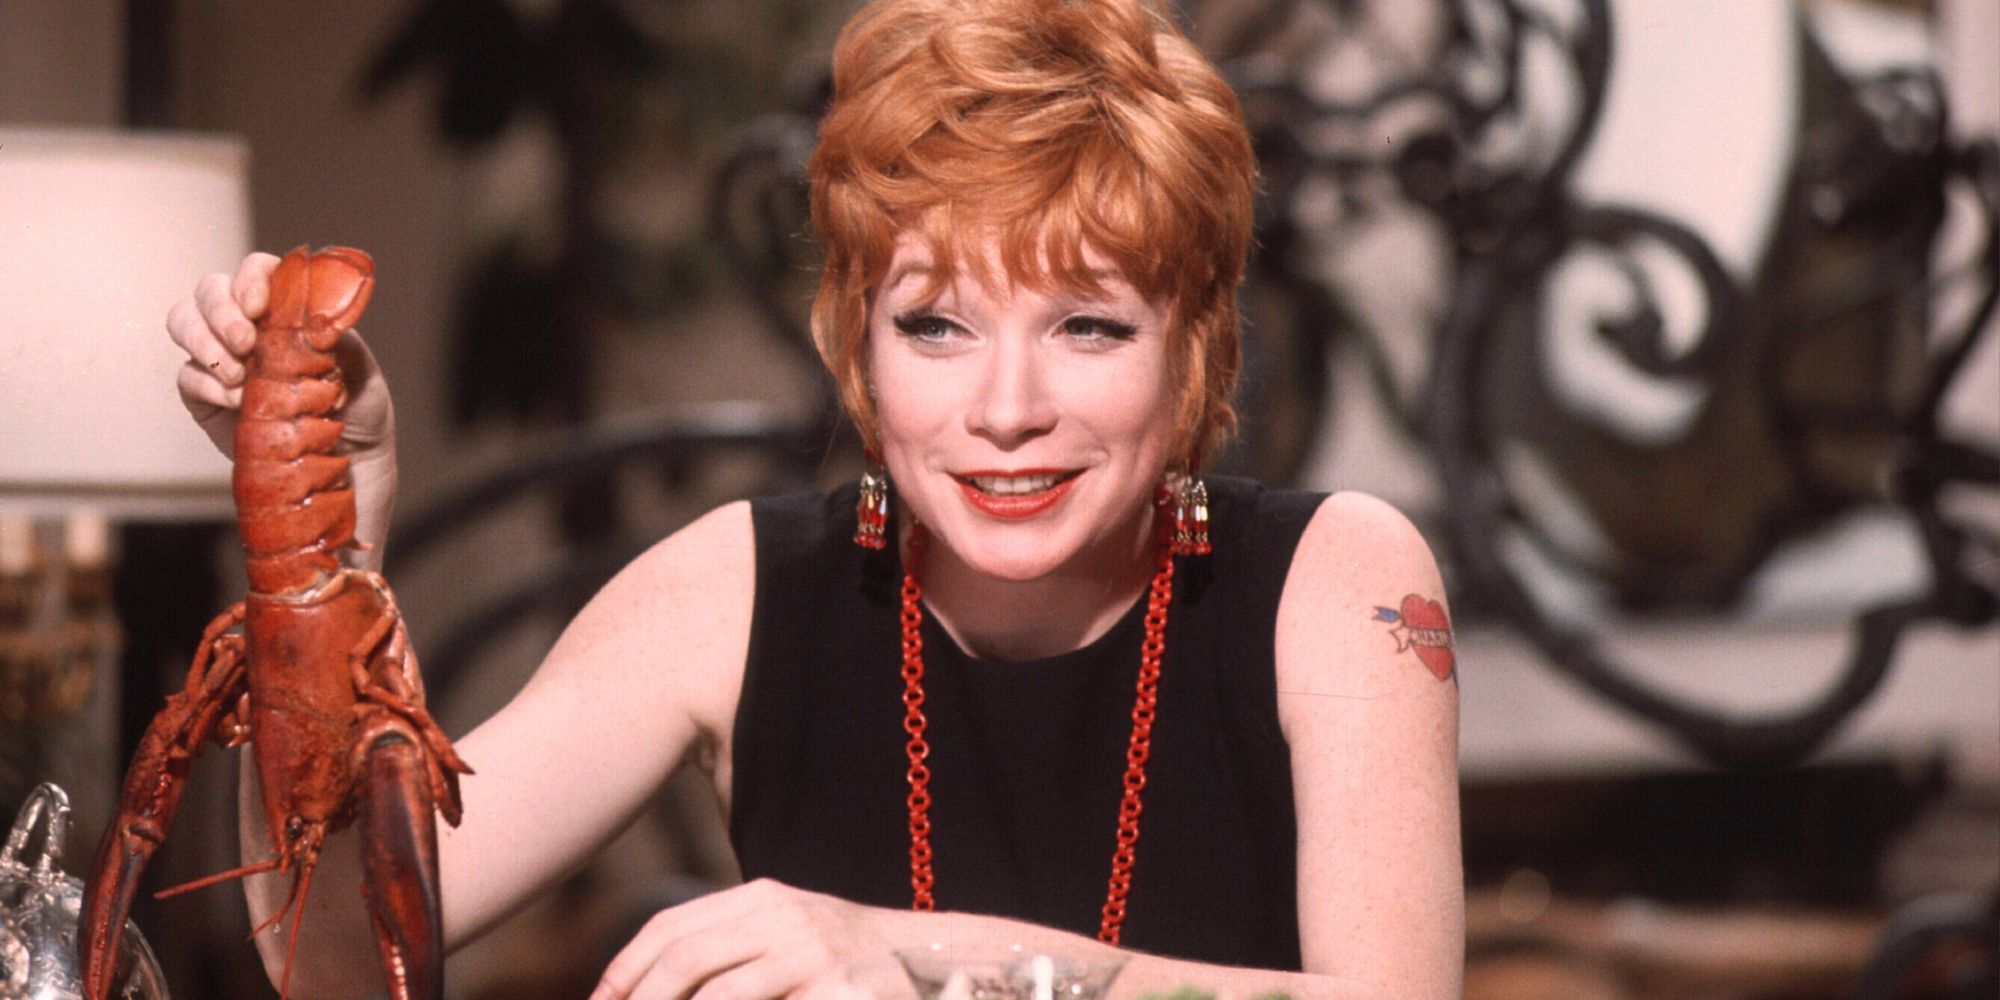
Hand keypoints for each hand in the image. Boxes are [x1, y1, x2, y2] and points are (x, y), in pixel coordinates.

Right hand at [168, 251, 395, 462]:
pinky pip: (188, 374)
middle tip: (244, 342)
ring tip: (238, 374)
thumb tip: (316, 317)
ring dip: (205, 342)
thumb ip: (336, 339)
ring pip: (184, 321)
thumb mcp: (361, 368)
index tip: (257, 305)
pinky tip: (236, 401)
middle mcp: (248, 322)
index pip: (256, 269)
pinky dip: (208, 384)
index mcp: (285, 306)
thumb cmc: (358, 406)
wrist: (348, 458)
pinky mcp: (204, 391)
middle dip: (221, 311)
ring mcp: (221, 354)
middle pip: (210, 289)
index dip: (250, 278)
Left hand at [590, 879, 909, 999]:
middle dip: (640, 999)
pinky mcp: (834, 989)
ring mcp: (811, 952)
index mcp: (763, 898)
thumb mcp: (790, 938)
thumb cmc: (848, 964)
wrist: (933, 969)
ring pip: (716, 994)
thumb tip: (652, 983)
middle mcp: (783, 916)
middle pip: (684, 959)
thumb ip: (733, 948)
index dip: (625, 968)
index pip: (673, 927)